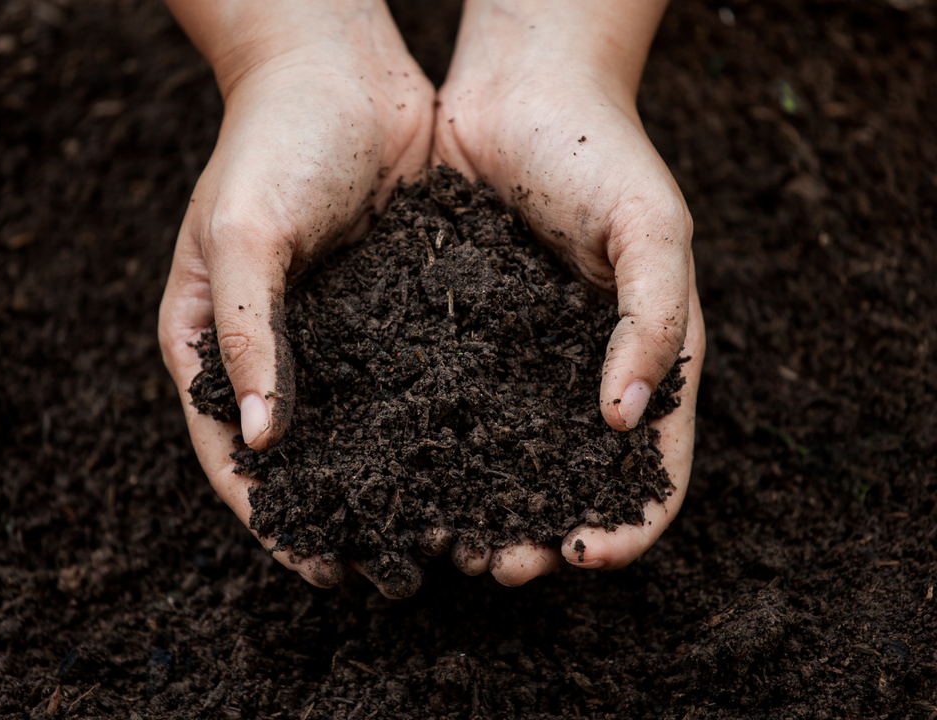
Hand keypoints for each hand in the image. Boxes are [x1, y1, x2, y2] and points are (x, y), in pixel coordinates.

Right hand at [158, 0, 433, 595]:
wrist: (341, 69)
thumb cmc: (272, 140)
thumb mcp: (243, 233)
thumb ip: (246, 334)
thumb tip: (263, 442)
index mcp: (211, 339)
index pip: (231, 451)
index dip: (269, 515)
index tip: (314, 565)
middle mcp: (273, 347)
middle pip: (300, 453)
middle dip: (338, 513)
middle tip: (384, 570)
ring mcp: (335, 332)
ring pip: (360, 426)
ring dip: (392, 480)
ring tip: (436, 532)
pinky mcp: (391, 310)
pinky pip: (409, 380)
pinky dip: (431, 423)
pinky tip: (471, 458)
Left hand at [432, 0, 705, 584]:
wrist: (519, 89)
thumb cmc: (600, 151)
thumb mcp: (653, 229)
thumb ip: (653, 322)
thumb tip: (624, 422)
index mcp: (646, 359)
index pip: (653, 467)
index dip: (628, 522)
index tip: (587, 555)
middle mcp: (581, 372)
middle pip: (570, 479)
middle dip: (542, 532)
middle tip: (501, 566)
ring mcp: (518, 360)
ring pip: (502, 456)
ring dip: (481, 506)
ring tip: (446, 540)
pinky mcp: (460, 337)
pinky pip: (448, 404)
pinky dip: (432, 448)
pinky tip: (401, 474)